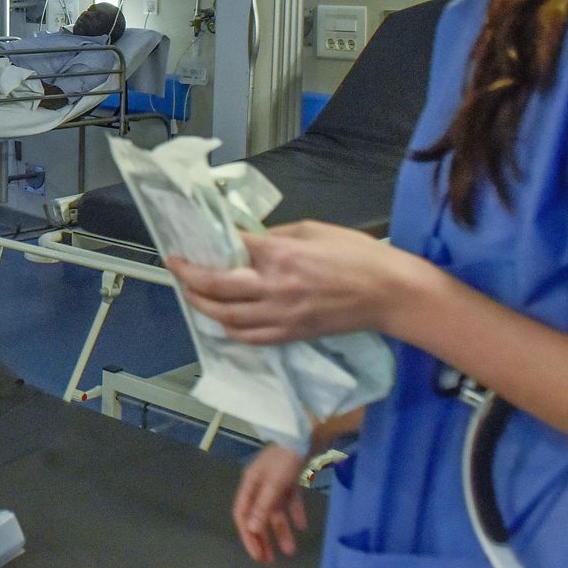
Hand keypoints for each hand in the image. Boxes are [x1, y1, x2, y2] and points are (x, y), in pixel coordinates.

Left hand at [167, 220, 436, 343]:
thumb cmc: (358, 255)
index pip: (229, 250)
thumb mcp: (314, 230)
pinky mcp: (291, 334)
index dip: (201, 248)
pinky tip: (223, 321)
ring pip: (227, 318)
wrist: (390, 294)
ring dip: (203, 307)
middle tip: (177, 269)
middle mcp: (274, 287)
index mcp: (281, 255)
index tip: (185, 245)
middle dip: (189, 279)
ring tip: (193, 294)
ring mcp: (281, 316)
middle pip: (217, 288)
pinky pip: (250, 337)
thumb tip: (249, 240)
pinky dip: (230, 330)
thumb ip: (276, 236)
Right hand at [233, 444, 307, 563]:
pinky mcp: (289, 479)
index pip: (242, 515)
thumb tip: (251, 528)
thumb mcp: (274, 484)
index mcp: (249, 484)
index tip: (256, 555)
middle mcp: (259, 484)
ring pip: (275, 511)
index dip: (247, 536)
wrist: (305, 434)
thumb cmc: (285, 458)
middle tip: (268, 560)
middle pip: (257, 516)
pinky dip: (294, 513)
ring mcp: (275, 482)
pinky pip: (290, 501)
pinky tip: (301, 526)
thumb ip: (263, 506)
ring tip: (290, 550)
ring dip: (281, 530)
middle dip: (262, 538)